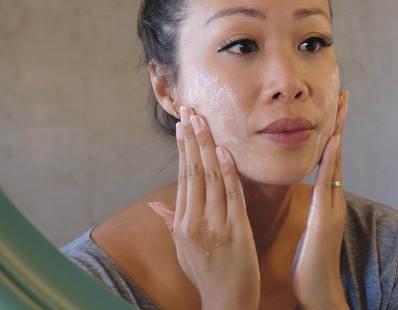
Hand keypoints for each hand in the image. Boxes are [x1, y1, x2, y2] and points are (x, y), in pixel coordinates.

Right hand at [149, 107, 259, 309]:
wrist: (227, 301)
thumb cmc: (206, 274)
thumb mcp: (182, 249)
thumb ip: (171, 223)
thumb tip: (155, 204)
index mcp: (181, 224)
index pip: (182, 177)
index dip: (183, 150)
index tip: (183, 126)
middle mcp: (194, 222)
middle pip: (192, 172)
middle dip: (192, 140)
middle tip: (190, 112)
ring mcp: (215, 226)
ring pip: (209, 179)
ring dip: (207, 147)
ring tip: (204, 122)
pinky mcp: (236, 231)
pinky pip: (231, 196)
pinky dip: (228, 172)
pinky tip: (225, 152)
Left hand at [291, 92, 349, 309]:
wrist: (319, 290)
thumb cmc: (308, 262)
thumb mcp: (308, 227)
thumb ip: (312, 207)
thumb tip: (311, 191)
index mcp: (326, 198)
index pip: (328, 157)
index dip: (331, 131)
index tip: (333, 107)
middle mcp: (333, 197)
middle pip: (337, 152)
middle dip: (340, 123)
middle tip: (344, 94)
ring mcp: (333, 206)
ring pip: (336, 162)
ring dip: (338, 133)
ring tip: (340, 107)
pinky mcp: (326, 216)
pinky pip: (328, 183)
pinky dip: (331, 161)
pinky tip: (332, 142)